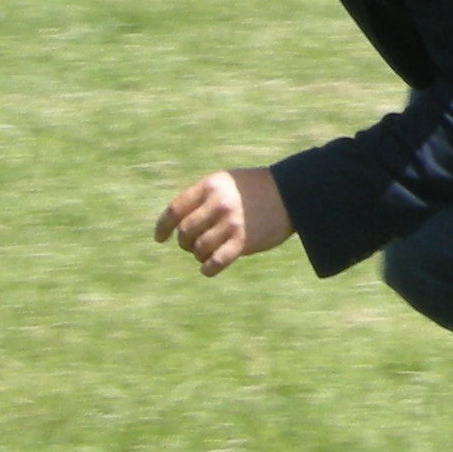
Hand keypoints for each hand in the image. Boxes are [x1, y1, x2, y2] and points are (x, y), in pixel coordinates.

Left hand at [154, 166, 290, 275]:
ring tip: (206, 252)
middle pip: (185, 232)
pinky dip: (208, 268)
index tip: (160, 238)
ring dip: (198, 254)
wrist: (292, 193)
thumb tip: (176, 223)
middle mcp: (218, 204)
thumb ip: (202, 198)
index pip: (175, 210)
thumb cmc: (255, 189)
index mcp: (210, 186)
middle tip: (193, 244)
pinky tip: (209, 267)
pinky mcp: (243, 242)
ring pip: (198, 249)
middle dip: (185, 242)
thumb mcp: (226, 183)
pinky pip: (215, 262)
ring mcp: (231, 224)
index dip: (163, 227)